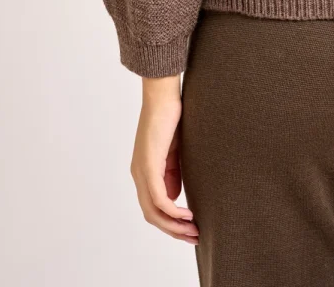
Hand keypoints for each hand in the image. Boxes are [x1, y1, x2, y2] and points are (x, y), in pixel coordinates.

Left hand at [130, 74, 198, 244]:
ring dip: (174, 226)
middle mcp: (138, 175)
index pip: (153, 207)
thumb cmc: (170, 117)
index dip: (170, 222)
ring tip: (194, 231)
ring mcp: (142, 171)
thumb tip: (175, 197)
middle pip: (152, 216)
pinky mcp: (149, 166)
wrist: (163, 96)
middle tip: (195, 237)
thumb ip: (172, 173)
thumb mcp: (173, 152)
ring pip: (154, 212)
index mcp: (143, 171)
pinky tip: (188, 215)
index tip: (190, 228)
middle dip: (174, 231)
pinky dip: (173, 211)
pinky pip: (160, 198)